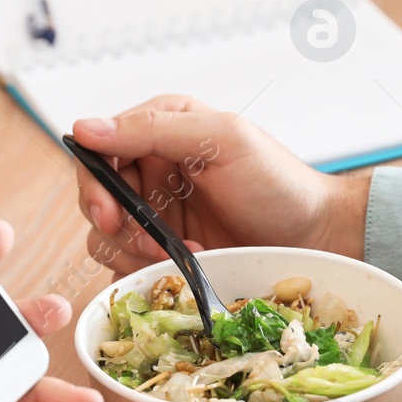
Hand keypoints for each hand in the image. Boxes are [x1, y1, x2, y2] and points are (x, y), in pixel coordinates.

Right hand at [71, 95, 371, 274]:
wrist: (314, 236)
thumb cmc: (278, 183)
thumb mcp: (222, 140)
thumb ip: (154, 128)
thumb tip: (86, 128)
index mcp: (159, 129)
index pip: (96, 152)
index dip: (94, 186)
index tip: (112, 215)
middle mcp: (151, 169)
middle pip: (96, 200)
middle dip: (119, 228)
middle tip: (151, 244)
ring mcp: (156, 212)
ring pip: (107, 238)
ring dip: (138, 253)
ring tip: (181, 255)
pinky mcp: (163, 250)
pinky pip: (128, 266)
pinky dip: (147, 273)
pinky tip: (184, 269)